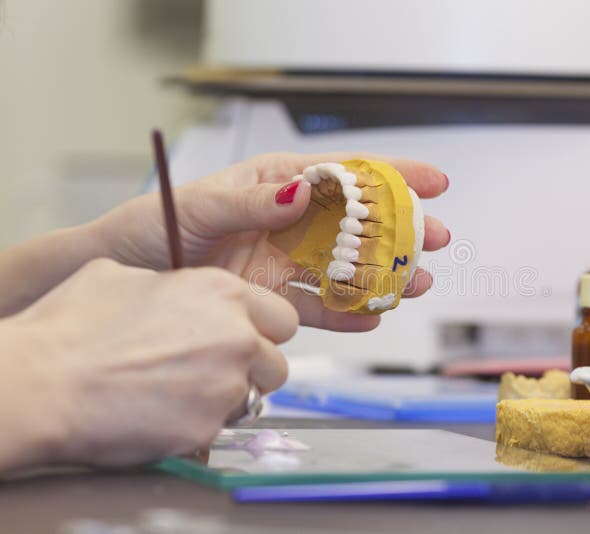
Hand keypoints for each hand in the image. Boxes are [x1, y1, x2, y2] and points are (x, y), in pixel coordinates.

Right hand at [1, 258, 296, 467]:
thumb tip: (172, 291)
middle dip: (254, 368)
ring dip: (230, 398)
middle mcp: (237, 335)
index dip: (262, 330)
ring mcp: (227, 384)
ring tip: (185, 394)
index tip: (242, 337)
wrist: (43, 383)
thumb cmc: (72, 325)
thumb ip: (171, 284)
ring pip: (255, 397)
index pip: (283, 316)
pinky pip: (221, 428)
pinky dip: (200, 424)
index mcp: (223, 292)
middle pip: (277, 361)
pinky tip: (165, 415)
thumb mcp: (121, 275)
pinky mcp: (209, 426)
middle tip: (216, 371)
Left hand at [93, 152, 449, 331]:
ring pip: (346, 268)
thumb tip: (303, 192)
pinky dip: (346, 313)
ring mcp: (284, 263)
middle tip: (437, 238)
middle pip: (357, 225)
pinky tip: (372, 317)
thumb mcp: (199, 205)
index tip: (432, 181)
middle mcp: (288, 223)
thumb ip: (251, 201)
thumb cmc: (152, 226)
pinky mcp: (273, 299)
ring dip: (383, 276)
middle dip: (400, 230)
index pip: (343, 175)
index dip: (391, 176)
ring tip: (415, 283)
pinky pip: (318, 307)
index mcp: (275, 185)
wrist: (123, 276)